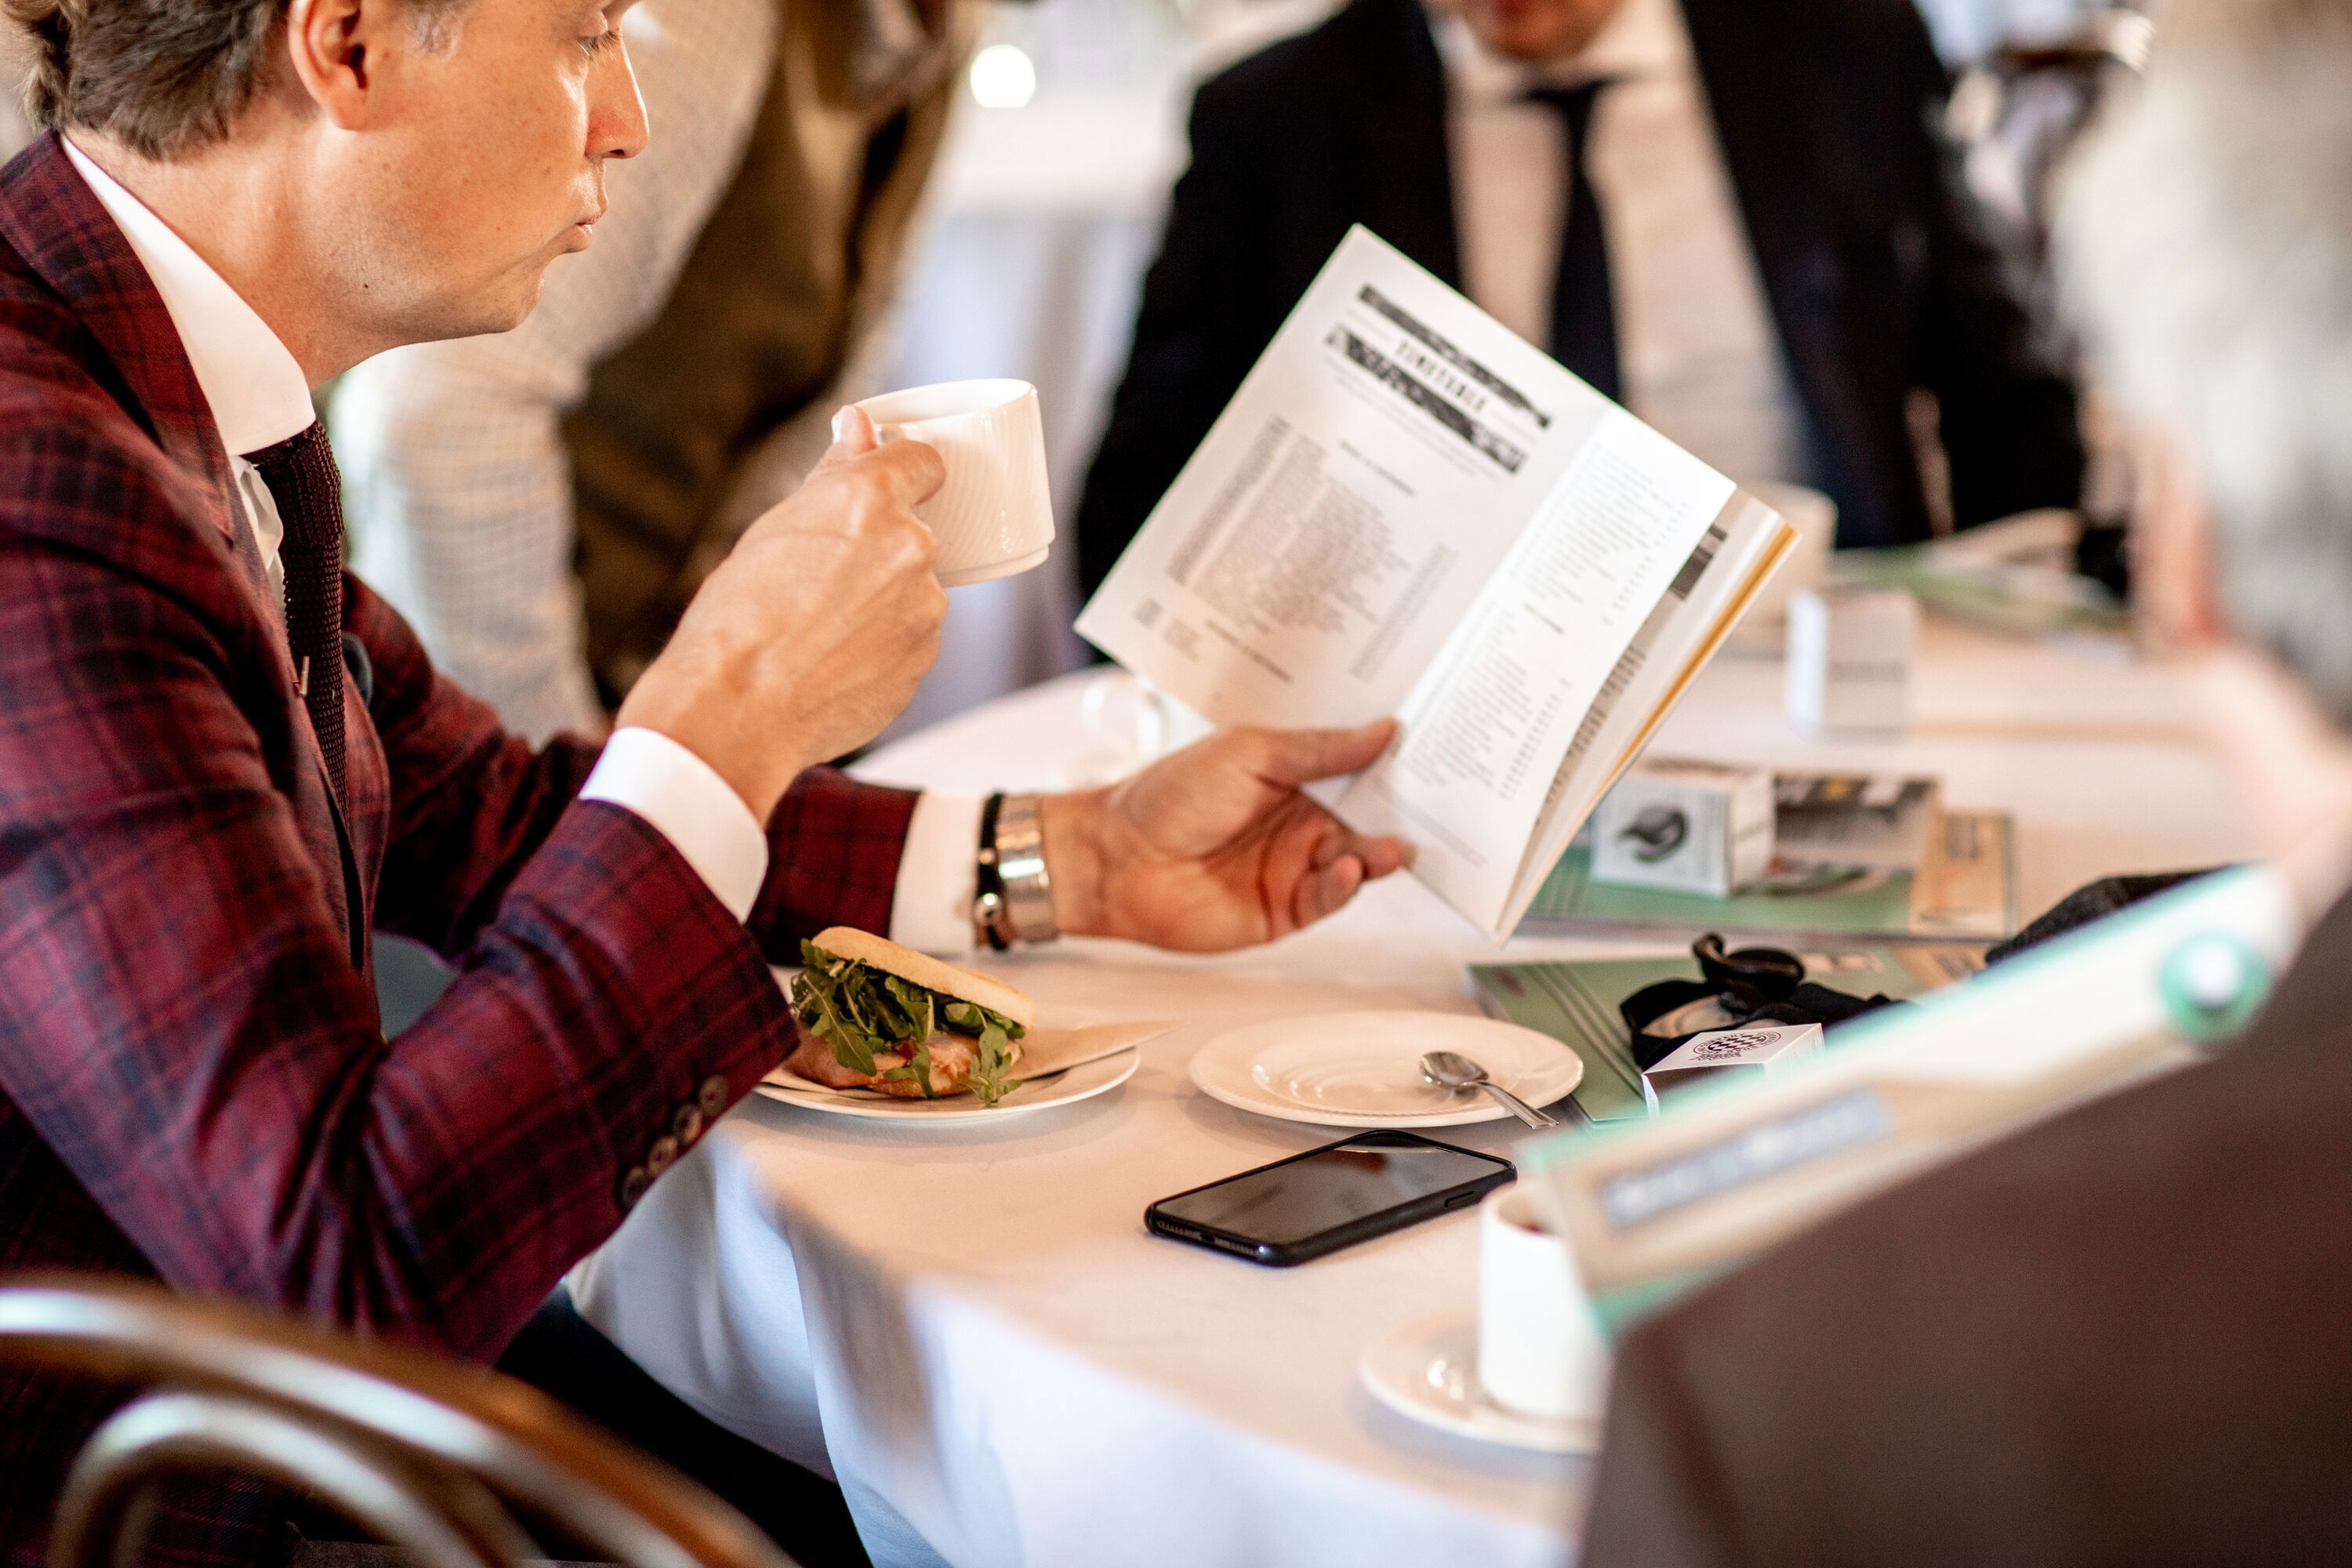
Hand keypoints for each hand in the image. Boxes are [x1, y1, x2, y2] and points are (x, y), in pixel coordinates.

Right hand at [617, 408, 948, 820]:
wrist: (736, 708)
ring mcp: (925, 611)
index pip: (925, 462)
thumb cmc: (738, 615)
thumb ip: (834, 473)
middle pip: (913, 536)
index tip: (889, 487)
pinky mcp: (923, 664)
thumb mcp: (776, 526)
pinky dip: (879, 648)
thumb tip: (861, 424)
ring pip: (912, 594)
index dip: (905, 473)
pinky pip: (908, 643)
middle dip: (877, 552)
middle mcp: (911, 549)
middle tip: (818, 582)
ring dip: (880, 605)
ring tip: (816, 632)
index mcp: (872, 499)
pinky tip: (830, 663)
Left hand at [1041, 723, 1411, 951]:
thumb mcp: (1250, 754)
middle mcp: (1306, 822)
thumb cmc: (1171, 794)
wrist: (1117, 857)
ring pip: (1356, 861)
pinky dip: (1344, 886)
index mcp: (1300, 777)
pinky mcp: (1286, 910)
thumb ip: (1318, 749)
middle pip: (1370, 819)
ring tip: (1392, 850)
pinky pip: (1328, 898)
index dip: (1397, 766)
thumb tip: (1383, 729)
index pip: (1362, 770)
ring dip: (1378, 855)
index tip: (1438, 756)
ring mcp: (1297, 868)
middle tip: (1439, 811)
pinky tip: (1350, 871)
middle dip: (1403, 816)